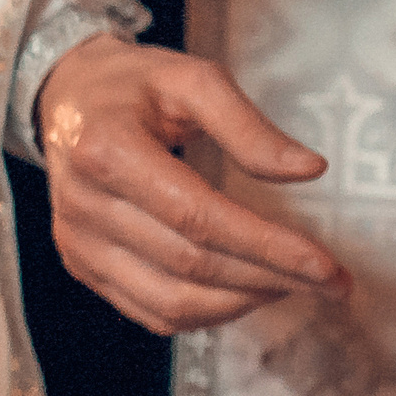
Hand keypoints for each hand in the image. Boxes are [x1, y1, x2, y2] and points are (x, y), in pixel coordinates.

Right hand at [38, 35, 349, 334]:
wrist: (66, 99)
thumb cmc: (133, 86)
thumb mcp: (193, 80)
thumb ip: (249, 126)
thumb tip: (308, 171)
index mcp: (107, 151)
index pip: (198, 217)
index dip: (266, 246)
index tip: (324, 265)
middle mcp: (84, 205)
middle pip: (189, 264)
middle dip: (269, 278)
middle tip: (329, 282)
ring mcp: (78, 242)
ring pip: (169, 302)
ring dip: (240, 303)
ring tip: (289, 285)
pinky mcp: (81, 264)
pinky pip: (149, 311)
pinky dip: (204, 316)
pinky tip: (241, 294)